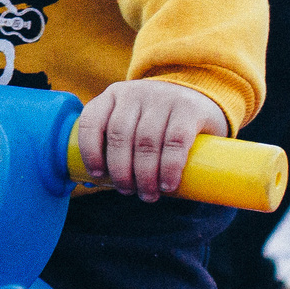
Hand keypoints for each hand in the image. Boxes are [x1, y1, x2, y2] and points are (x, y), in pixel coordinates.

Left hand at [74, 78, 227, 200]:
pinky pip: (175, 141)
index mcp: (113, 95)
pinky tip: (167, 184)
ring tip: (148, 195)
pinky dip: (169, 167)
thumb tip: (99, 182)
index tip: (97, 174)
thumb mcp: (133, 118)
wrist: (199, 97)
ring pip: (146, 141)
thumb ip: (118, 140)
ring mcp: (162, 98)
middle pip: (119, 135)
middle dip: (121, 170)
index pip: (92, 120)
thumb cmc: (158, 120)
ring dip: (144, 174)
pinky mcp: (189, 109)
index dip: (90, 150)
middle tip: (127, 191)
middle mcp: (135, 93)